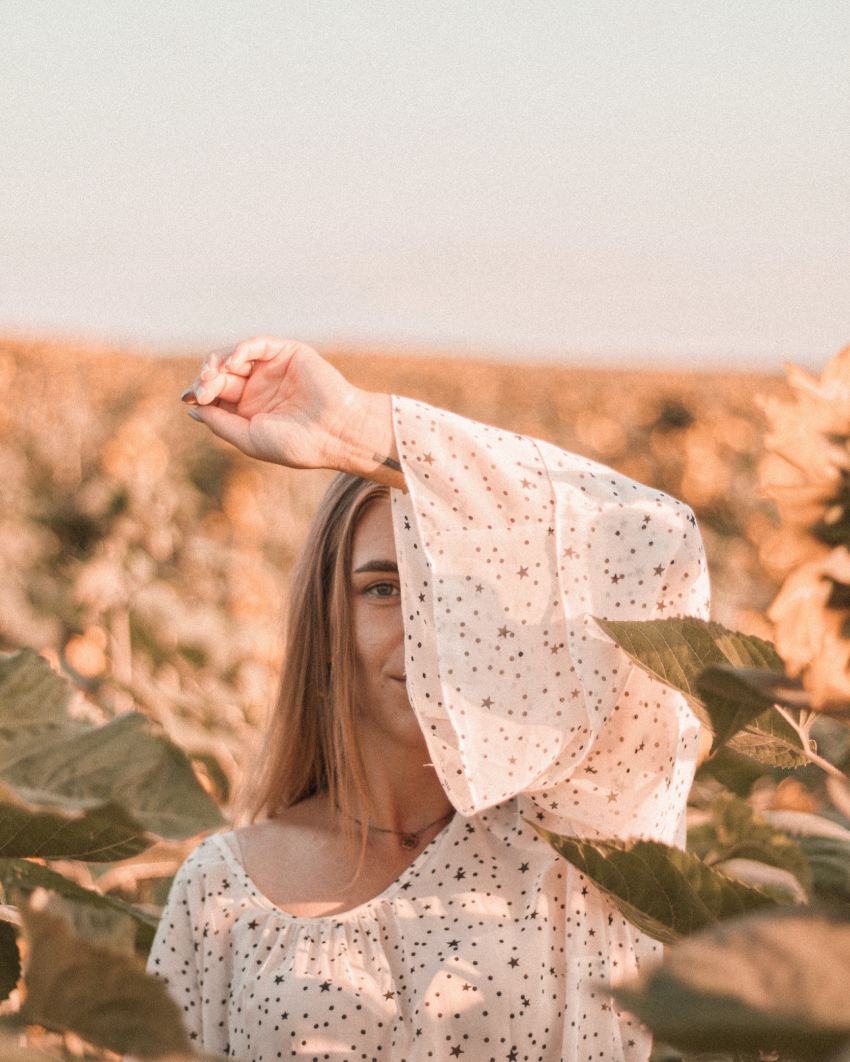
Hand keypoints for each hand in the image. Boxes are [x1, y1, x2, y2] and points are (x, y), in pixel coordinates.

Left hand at [181, 337, 401, 484]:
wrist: (336, 432)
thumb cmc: (296, 443)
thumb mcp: (249, 438)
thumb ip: (220, 423)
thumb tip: (192, 408)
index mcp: (250, 411)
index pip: (215, 395)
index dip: (199, 393)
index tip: (190, 398)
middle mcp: (259, 388)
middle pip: (220, 374)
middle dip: (206, 379)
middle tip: (202, 390)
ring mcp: (272, 369)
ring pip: (233, 357)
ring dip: (216, 363)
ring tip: (212, 376)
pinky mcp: (287, 352)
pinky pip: (256, 344)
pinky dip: (240, 349)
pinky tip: (232, 363)